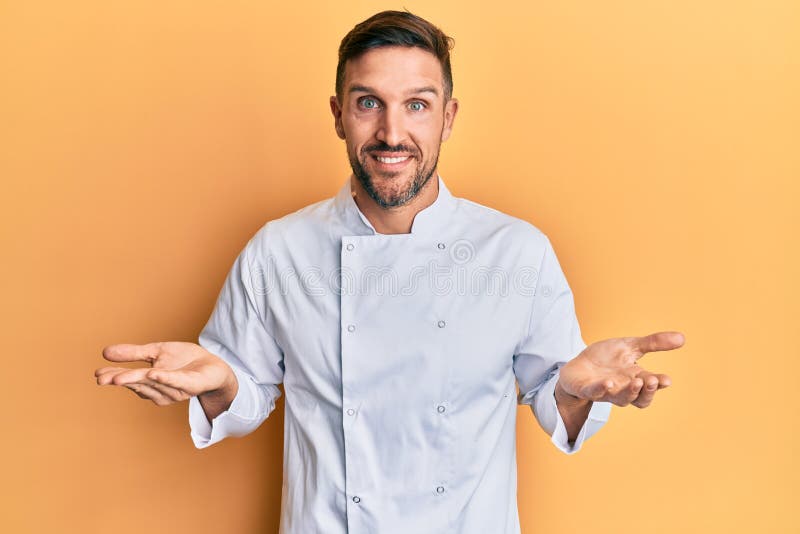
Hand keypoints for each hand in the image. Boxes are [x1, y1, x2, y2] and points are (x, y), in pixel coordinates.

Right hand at [95, 342, 235, 405]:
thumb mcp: (157, 351)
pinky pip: (175, 381)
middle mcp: (159, 389)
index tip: (97, 375)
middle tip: (103, 379)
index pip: (129, 379)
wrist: (213, 365)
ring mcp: (174, 389)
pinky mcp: (189, 385)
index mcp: (150, 381)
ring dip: (137, 380)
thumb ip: (134, 353)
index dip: (114, 377)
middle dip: (121, 381)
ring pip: (153, 384)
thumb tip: (105, 352)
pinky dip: (164, 378)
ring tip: (119, 376)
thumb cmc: (184, 360)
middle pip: (138, 384)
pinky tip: (154, 373)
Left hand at [556, 331, 684, 408]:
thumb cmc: (606, 358)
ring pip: (621, 399)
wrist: (578, 366)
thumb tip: (682, 337)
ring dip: (629, 392)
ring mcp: (606, 391)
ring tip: (635, 382)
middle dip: (647, 391)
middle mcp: (623, 388)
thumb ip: (653, 343)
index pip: (651, 385)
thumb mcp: (630, 346)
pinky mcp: (587, 389)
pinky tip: (606, 383)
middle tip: (652, 380)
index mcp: (635, 377)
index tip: (666, 379)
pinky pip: (595, 393)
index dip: (659, 384)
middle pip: (640, 398)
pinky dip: (601, 389)